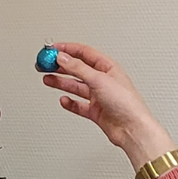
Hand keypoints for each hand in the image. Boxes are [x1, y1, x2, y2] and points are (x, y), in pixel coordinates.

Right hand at [42, 42, 177, 169]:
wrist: (132, 129)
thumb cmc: (126, 103)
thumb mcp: (99, 80)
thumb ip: (78, 68)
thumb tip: (63, 58)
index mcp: (107, 67)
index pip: (84, 53)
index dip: (66, 49)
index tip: (51, 49)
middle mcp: (103, 80)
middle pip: (77, 69)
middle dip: (60, 66)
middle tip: (44, 64)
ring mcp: (99, 96)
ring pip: (76, 86)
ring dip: (61, 82)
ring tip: (47, 79)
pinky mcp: (95, 111)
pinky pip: (78, 105)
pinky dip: (70, 102)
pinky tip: (63, 100)